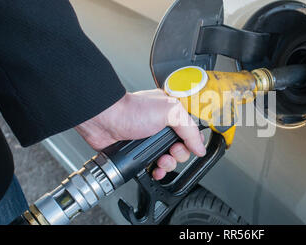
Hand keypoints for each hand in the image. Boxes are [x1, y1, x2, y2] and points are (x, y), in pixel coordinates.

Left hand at [74, 89, 205, 179]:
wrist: (105, 120)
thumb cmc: (131, 110)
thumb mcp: (170, 112)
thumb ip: (189, 129)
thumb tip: (200, 147)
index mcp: (172, 114)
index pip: (192, 132)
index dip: (193, 142)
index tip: (188, 146)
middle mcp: (162, 128)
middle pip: (182, 149)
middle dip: (179, 155)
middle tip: (171, 151)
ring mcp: (151, 141)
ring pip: (169, 160)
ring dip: (168, 164)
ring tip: (161, 161)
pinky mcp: (139, 153)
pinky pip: (154, 167)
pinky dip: (157, 171)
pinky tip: (155, 170)